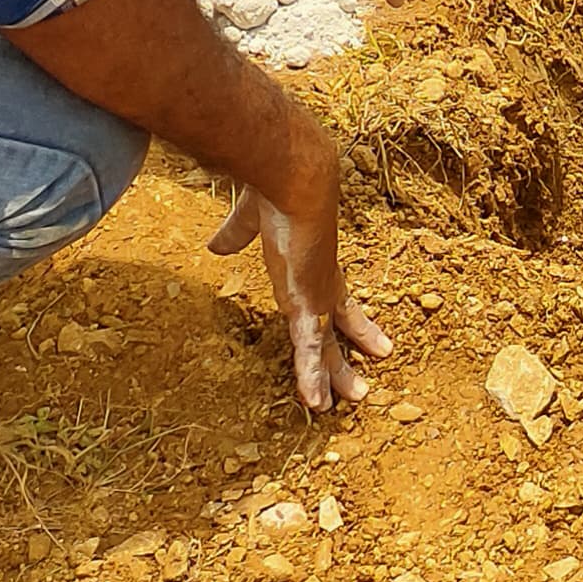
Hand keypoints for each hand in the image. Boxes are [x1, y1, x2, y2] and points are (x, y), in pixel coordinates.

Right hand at [208, 132, 388, 412]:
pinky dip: (311, 376)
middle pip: (336, 328)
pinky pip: (308, 350)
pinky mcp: (306, 304)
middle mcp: (318, 283)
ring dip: (339, 374)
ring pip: (329, 346)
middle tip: (363, 385)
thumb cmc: (276, 192)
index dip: (347, 320)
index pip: (332, 299)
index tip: (366, 337)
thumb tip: (216, 246)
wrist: (296, 179)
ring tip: (358, 398)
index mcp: (310, 264)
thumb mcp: (251, 220)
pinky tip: (317, 402)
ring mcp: (316, 296)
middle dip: (348, 356)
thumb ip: (236, 234)